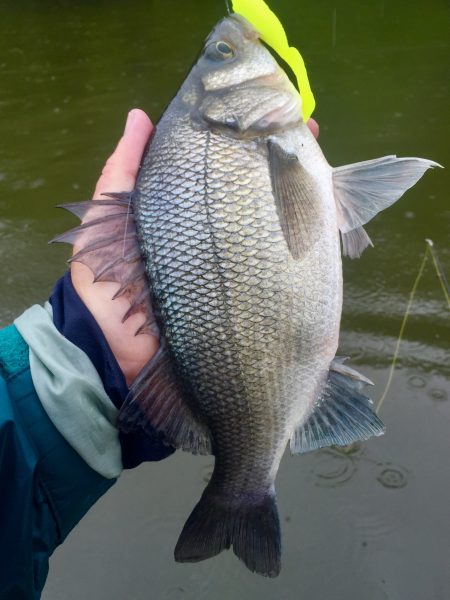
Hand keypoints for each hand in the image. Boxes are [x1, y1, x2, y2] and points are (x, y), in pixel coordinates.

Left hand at [71, 110, 319, 385]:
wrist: (116, 353)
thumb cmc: (106, 282)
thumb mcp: (107, 220)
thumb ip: (123, 171)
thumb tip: (139, 115)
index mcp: (190, 214)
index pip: (224, 169)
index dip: (246, 142)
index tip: (265, 114)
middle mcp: (220, 237)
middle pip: (259, 193)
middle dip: (287, 162)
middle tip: (308, 133)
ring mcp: (241, 268)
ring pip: (280, 225)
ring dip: (306, 196)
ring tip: (324, 168)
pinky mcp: (256, 303)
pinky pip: (290, 268)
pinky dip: (312, 243)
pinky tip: (329, 217)